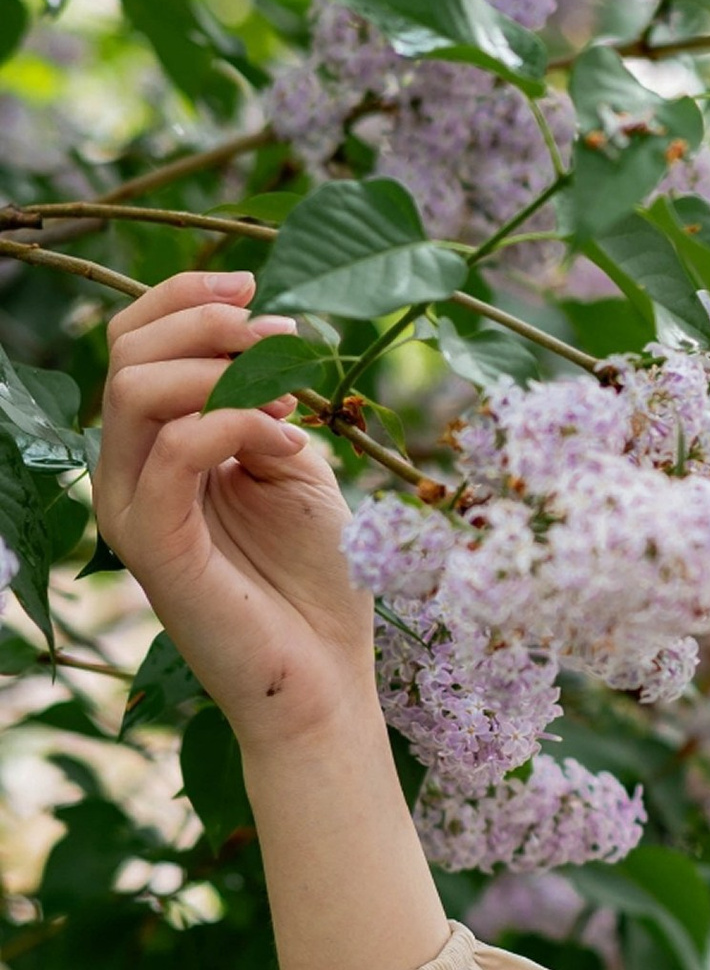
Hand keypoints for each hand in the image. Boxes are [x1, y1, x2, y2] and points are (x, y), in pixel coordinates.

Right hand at [96, 270, 377, 757]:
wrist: (323, 682)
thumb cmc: (314, 583)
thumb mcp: (295, 469)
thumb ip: (263, 404)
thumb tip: (255, 345)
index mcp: (154, 447)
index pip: (133, 341)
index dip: (187, 295)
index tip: (259, 286)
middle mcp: (128, 473)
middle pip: (126, 351)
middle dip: (211, 322)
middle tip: (287, 342)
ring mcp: (132, 508)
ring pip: (135, 389)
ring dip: (224, 367)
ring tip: (293, 396)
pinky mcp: (154, 545)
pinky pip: (173, 448)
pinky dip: (237, 423)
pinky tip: (291, 444)